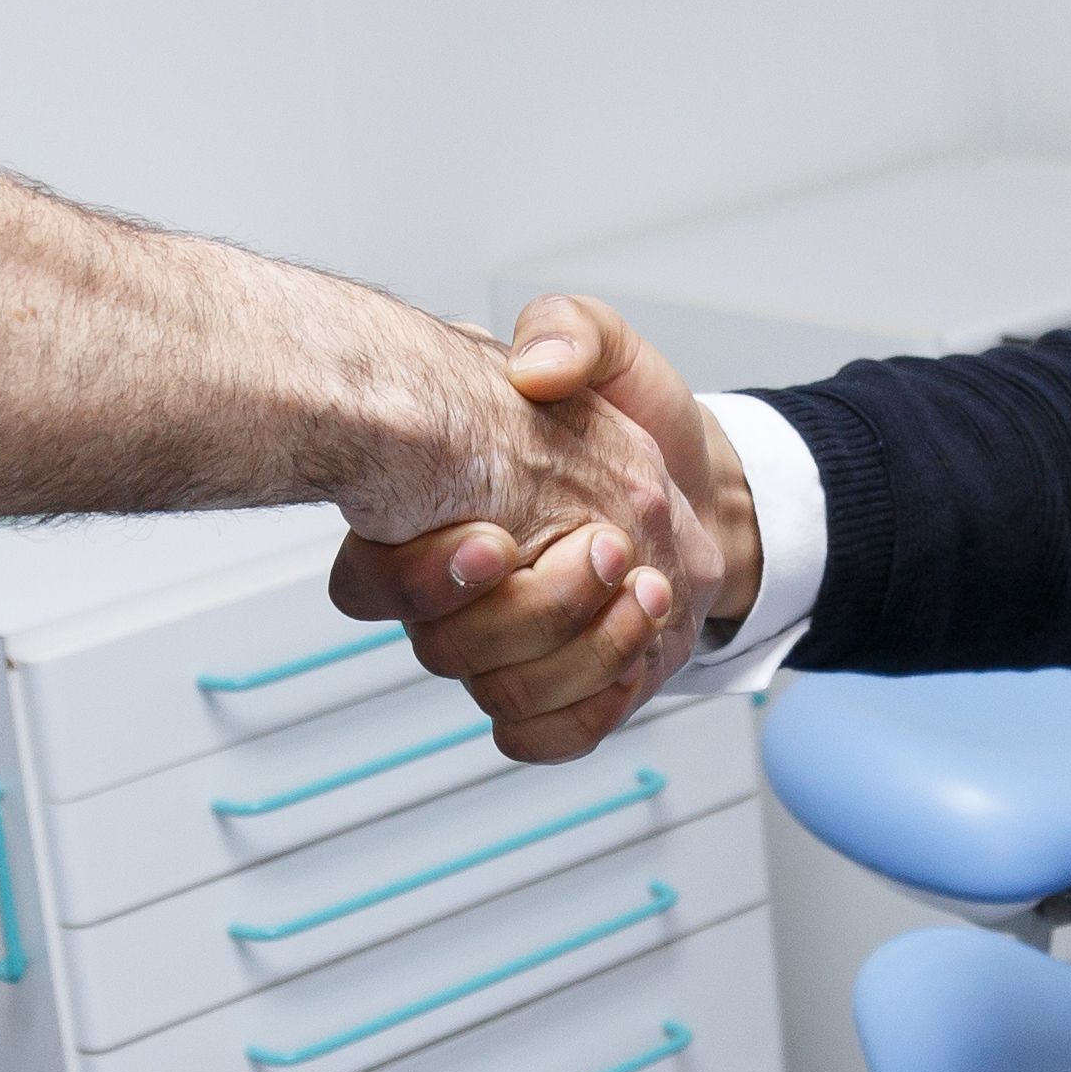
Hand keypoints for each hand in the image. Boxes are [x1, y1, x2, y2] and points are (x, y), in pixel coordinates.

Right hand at [326, 297, 755, 761]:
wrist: (703, 481)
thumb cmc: (634, 417)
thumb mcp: (608, 349)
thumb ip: (569, 332)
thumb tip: (535, 370)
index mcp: (433, 522)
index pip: (367, 588)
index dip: (424, 580)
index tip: (495, 539)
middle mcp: (457, 600)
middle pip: (444, 654)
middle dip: (538, 608)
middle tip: (611, 549)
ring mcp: (508, 653)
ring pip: (502, 698)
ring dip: (582, 651)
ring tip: (646, 590)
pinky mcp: (564, 694)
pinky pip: (547, 739)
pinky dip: (594, 703)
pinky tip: (639, 647)